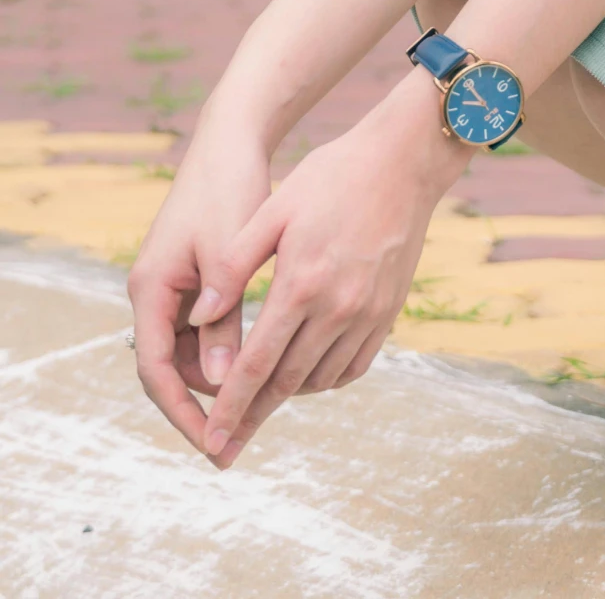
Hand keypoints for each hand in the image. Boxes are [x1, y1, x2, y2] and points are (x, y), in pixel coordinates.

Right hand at [128, 122, 273, 452]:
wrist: (231, 140)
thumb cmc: (229, 188)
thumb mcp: (229, 253)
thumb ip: (226, 317)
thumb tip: (227, 383)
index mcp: (151, 290)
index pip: (157, 372)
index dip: (182, 413)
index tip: (212, 444)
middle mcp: (154, 294)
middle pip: (174, 368)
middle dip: (205, 403)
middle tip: (244, 437)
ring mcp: (173, 287)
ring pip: (192, 352)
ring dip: (222, 376)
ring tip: (264, 405)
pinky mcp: (194, 279)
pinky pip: (206, 330)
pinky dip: (230, 347)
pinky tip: (267, 360)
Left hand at [189, 77, 467, 467]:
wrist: (404, 161)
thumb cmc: (331, 176)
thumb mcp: (274, 209)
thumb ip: (233, 266)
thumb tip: (196, 318)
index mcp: (301, 284)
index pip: (256, 364)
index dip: (230, 407)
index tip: (210, 440)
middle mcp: (337, 308)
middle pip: (285, 383)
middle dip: (251, 418)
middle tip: (225, 448)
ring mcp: (367, 312)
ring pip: (318, 379)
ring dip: (286, 396)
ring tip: (259, 404)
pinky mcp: (388, 311)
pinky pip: (352, 365)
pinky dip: (325, 380)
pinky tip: (306, 376)